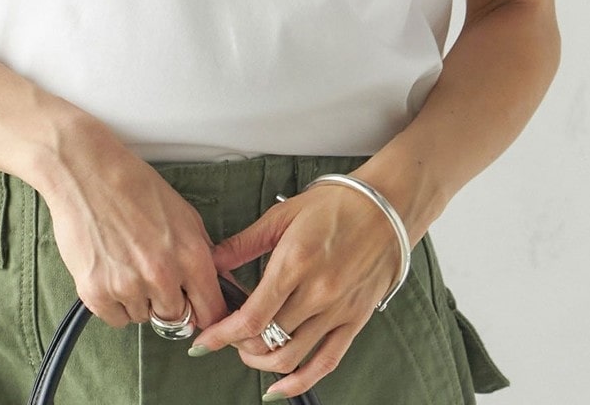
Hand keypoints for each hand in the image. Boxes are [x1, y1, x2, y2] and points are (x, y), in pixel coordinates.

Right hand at [39, 118, 235, 332]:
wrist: (86, 171)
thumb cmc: (133, 184)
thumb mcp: (183, 213)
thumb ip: (202, 252)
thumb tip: (217, 284)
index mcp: (190, 255)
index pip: (212, 311)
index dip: (205, 312)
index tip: (197, 310)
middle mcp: (161, 275)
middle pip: (176, 319)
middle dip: (168, 301)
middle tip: (151, 273)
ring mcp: (128, 286)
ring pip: (143, 317)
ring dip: (138, 300)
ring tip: (125, 261)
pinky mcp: (96, 293)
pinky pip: (116, 318)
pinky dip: (113, 302)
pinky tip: (109, 270)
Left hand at [185, 182, 402, 398]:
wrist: (385, 207)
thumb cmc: (336, 204)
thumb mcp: (282, 215)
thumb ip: (244, 243)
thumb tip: (213, 261)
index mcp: (295, 262)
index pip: (252, 316)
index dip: (222, 334)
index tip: (204, 341)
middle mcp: (317, 292)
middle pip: (267, 340)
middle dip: (238, 344)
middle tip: (226, 335)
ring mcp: (338, 310)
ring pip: (291, 357)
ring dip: (261, 363)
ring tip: (248, 351)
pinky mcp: (354, 321)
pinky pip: (326, 362)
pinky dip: (299, 381)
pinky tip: (280, 386)